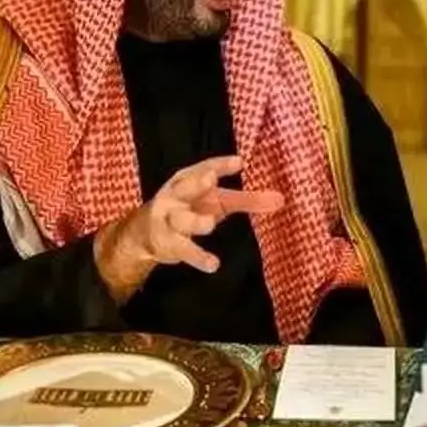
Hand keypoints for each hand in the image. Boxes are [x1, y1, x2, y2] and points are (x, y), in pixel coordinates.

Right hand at [93, 155, 283, 302]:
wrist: (146, 234)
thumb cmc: (191, 208)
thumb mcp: (219, 201)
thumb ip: (249, 200)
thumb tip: (281, 199)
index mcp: (188, 180)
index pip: (204, 168)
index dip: (220, 164)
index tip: (239, 162)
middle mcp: (176, 197)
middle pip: (185, 187)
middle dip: (196, 183)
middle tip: (210, 179)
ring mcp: (170, 221)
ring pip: (182, 220)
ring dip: (195, 222)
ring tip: (210, 224)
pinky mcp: (169, 244)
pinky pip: (184, 250)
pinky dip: (198, 257)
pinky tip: (213, 264)